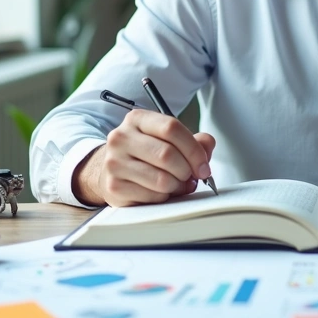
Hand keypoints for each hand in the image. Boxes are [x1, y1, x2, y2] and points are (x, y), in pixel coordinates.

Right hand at [73, 109, 215, 206]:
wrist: (110, 169)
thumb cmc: (145, 153)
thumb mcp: (167, 139)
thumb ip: (193, 140)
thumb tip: (207, 146)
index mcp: (137, 119)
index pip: (171, 128)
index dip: (194, 149)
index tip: (203, 165)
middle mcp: (121, 138)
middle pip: (167, 154)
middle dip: (187, 170)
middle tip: (191, 177)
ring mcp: (115, 162)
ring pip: (161, 179)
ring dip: (177, 186)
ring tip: (177, 184)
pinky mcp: (114, 187)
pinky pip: (152, 196)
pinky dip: (164, 197)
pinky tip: (161, 191)